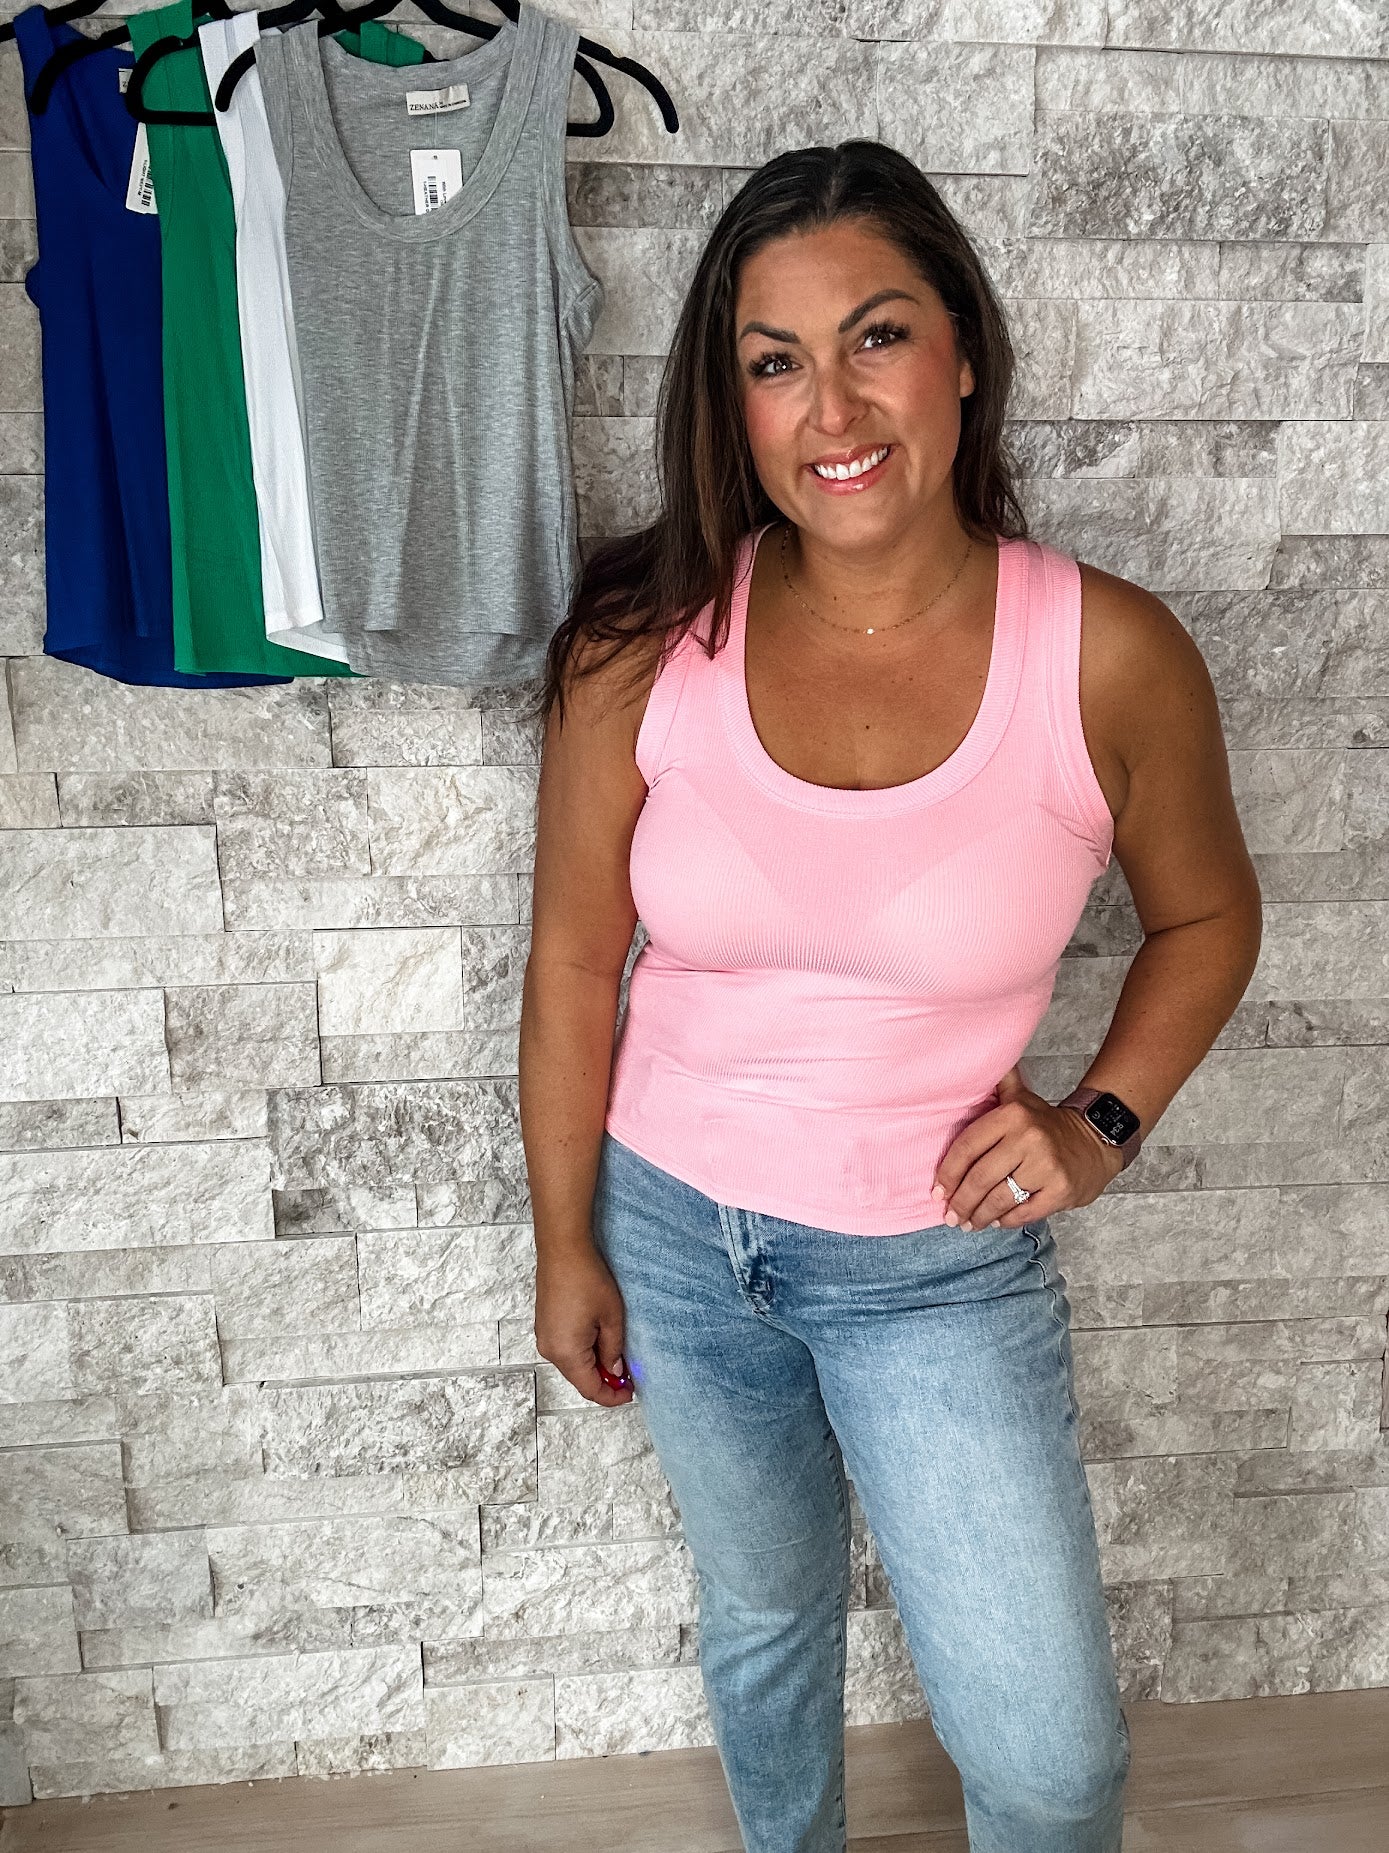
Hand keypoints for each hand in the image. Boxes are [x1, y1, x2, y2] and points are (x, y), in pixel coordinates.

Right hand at [533, 1241, 634, 1405]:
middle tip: (628, 1375)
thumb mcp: (611, 1318)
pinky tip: (599, 1342)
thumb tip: (615, 1371)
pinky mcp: (544, 1326)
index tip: (629, 1393)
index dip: (611, 1396)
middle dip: (604, 1381)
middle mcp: (550, 1350)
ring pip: (572, 1365)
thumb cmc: (587, 1280)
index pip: (590, 1388)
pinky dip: (582, 1353)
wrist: (562, 1250)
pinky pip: (565, 1350)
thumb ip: (613, 1350)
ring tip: (617, 1356)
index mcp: (567, 1353)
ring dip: (593, 1366)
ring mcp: (544, 1337)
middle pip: (579, 1379)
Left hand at [930, 1065, 1124, 1231]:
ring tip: (968, 1223)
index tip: (938, 1192)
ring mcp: (1047, 1167)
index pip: (967, 1148)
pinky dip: (1005, 1220)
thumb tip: (972, 1054)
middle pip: (980, 1178)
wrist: (1096, 1140)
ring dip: (979, 1216)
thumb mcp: (1020, 1096)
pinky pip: (1023, 1213)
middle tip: (950, 1216)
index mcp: (1012, 1115)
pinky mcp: (1061, 1191)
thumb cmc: (1045, 1124)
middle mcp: (1029, 1138)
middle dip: (961, 1203)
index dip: (948, 1174)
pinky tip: (995, 1221)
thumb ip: (995, 1082)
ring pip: (1000, 1199)